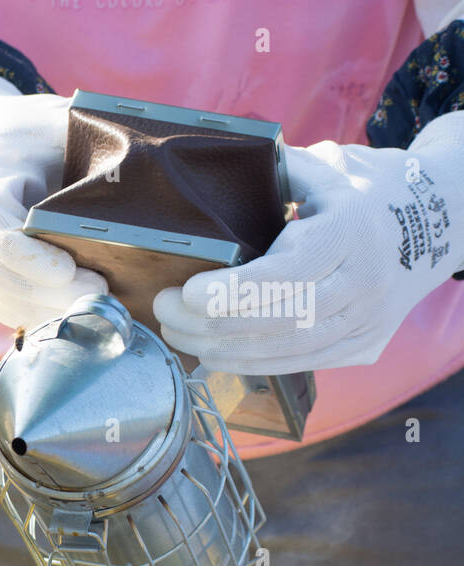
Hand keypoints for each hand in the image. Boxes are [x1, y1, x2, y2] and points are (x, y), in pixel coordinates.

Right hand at [0, 68, 105, 327]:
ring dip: (42, 309)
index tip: (68, 269)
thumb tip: (153, 176)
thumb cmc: (37, 135)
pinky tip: (69, 312)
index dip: (28, 256)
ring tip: (90, 308)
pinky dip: (34, 314)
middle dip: (45, 291)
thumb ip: (95, 152)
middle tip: (97, 295)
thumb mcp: (64, 127)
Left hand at [153, 111, 463, 374]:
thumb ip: (274, 173)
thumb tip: (212, 171)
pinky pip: (300, 364)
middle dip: (210, 322)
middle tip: (163, 309)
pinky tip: (212, 352)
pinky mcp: (365, 345)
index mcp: (352, 232)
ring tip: (177, 332)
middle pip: (280, 319)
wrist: (443, 221)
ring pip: (287, 350)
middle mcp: (365, 282)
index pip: (288, 273)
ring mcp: (368, 320)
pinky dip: (249, 363)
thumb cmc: (367, 190)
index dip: (234, 291)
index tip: (186, 292)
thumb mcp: (328, 168)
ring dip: (221, 347)